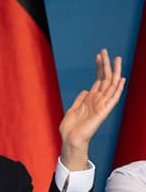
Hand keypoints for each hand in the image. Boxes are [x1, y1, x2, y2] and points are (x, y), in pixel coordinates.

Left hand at [58, 49, 125, 170]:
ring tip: (117, 59)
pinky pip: (113, 99)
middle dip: (106, 64)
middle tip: (105, 51)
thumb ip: (81, 99)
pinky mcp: (103, 112)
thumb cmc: (71, 128)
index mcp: (91, 98)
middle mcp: (99, 100)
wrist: (70, 140)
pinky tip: (121, 79)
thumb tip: (86, 90)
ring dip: (114, 71)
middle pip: (105, 79)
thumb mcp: (73, 109)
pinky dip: (118, 89)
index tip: (98, 55)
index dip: (99, 67)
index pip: (98, 79)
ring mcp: (102, 105)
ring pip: (111, 85)